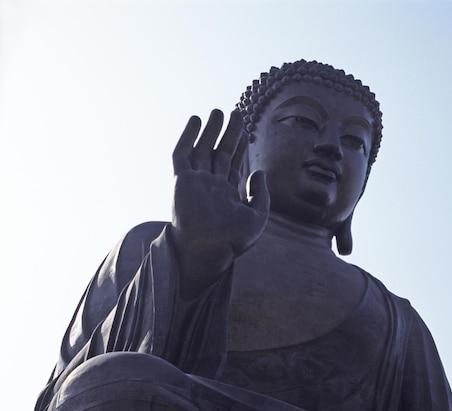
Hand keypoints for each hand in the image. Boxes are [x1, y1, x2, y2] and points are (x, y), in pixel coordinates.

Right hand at [171, 110, 269, 296]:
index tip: (245, 129)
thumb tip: (259, 171)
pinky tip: (195, 120)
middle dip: (227, 133)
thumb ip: (262, 194)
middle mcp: (210, 185)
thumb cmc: (233, 240)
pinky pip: (182, 154)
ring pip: (202, 149)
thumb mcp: (258, 216)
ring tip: (218, 111)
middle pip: (219, 152)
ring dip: (210, 130)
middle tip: (236, 113)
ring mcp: (195, 182)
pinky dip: (188, 136)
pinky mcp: (181, 181)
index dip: (239, 145)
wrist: (209, 250)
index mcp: (226, 194)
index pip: (232, 163)